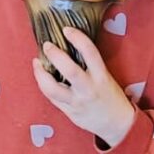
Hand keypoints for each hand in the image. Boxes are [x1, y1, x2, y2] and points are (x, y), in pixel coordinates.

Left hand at [31, 27, 136, 148]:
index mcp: (101, 76)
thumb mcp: (105, 77)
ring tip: (36, 62)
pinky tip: (41, 76)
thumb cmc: (110, 95)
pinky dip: (43, 84)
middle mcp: (89, 89)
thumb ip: (90, 65)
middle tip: (47, 45)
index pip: (90, 52)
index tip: (67, 29)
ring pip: (53, 88)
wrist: (116, 124)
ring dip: (40, 74)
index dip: (78, 38)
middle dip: (55, 55)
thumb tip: (69, 45)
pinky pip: (51, 97)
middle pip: (69, 70)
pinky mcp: (69, 112)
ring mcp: (77, 102)